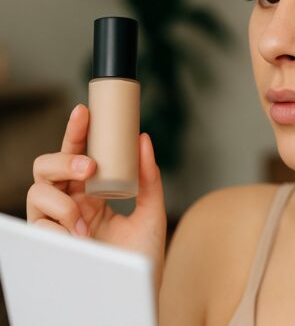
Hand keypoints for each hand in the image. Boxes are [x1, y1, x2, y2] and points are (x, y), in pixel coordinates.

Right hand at [26, 104, 166, 291]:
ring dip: (60, 197)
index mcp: (93, 191)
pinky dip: (58, 223)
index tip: (85, 111)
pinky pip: (38, 221)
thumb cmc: (144, 255)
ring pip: (36, 190)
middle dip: (64, 158)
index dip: (76, 132)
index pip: (79, 154)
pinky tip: (78, 235)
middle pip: (47, 166)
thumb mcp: (152, 211)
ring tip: (85, 217)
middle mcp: (71, 202)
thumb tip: (144, 139)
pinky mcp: (49, 241)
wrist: (138, 289)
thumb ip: (149, 177)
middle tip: (90, 166)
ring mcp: (57, 221)